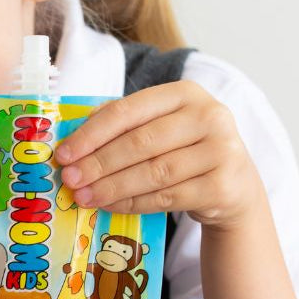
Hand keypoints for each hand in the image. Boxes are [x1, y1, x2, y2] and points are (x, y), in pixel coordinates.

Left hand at [54, 82, 262, 227]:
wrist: (234, 185)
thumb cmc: (185, 151)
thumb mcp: (160, 126)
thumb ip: (124, 124)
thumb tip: (73, 139)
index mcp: (185, 93)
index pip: (128, 111)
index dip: (91, 134)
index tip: (64, 153)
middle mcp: (209, 116)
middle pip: (139, 143)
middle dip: (98, 163)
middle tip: (70, 179)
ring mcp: (221, 151)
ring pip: (153, 172)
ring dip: (112, 187)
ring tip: (84, 196)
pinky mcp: (222, 186)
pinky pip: (167, 197)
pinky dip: (133, 203)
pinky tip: (110, 205)